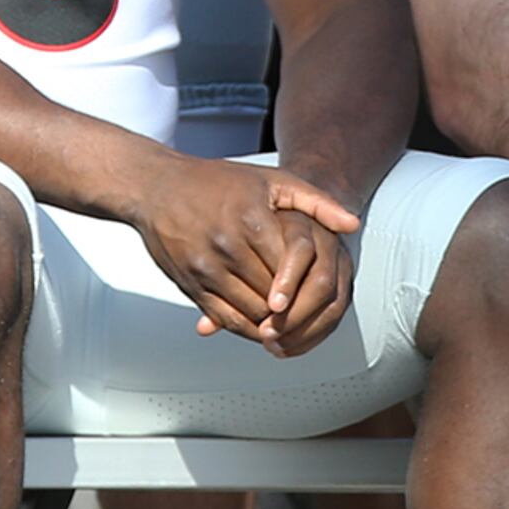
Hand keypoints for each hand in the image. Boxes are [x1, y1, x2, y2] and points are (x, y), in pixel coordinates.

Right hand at [130, 154, 363, 353]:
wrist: (157, 187)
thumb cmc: (216, 182)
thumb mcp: (272, 181)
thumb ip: (316, 202)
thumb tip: (352, 224)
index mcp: (251, 219)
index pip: (290, 267)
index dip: (306, 285)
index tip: (320, 293)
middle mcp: (227, 245)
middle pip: (272, 294)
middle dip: (293, 308)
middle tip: (310, 317)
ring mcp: (205, 267)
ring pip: (250, 310)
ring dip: (271, 322)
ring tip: (288, 323)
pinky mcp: (190, 283)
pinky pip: (224, 317)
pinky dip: (245, 327)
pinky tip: (259, 324)